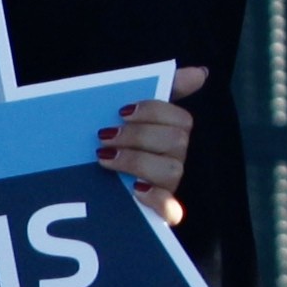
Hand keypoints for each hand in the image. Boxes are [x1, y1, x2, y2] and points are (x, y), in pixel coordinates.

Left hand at [97, 62, 209, 223]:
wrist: (84, 187)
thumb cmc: (114, 145)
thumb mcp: (128, 116)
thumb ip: (164, 89)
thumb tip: (202, 72)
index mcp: (170, 135)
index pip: (181, 118)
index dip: (154, 112)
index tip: (122, 111)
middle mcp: (174, 160)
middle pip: (177, 141)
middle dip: (138, 135)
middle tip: (104, 136)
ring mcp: (169, 187)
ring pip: (173, 170)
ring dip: (137, 161)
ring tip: (104, 158)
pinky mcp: (160, 214)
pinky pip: (173, 210)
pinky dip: (156, 199)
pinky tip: (134, 189)